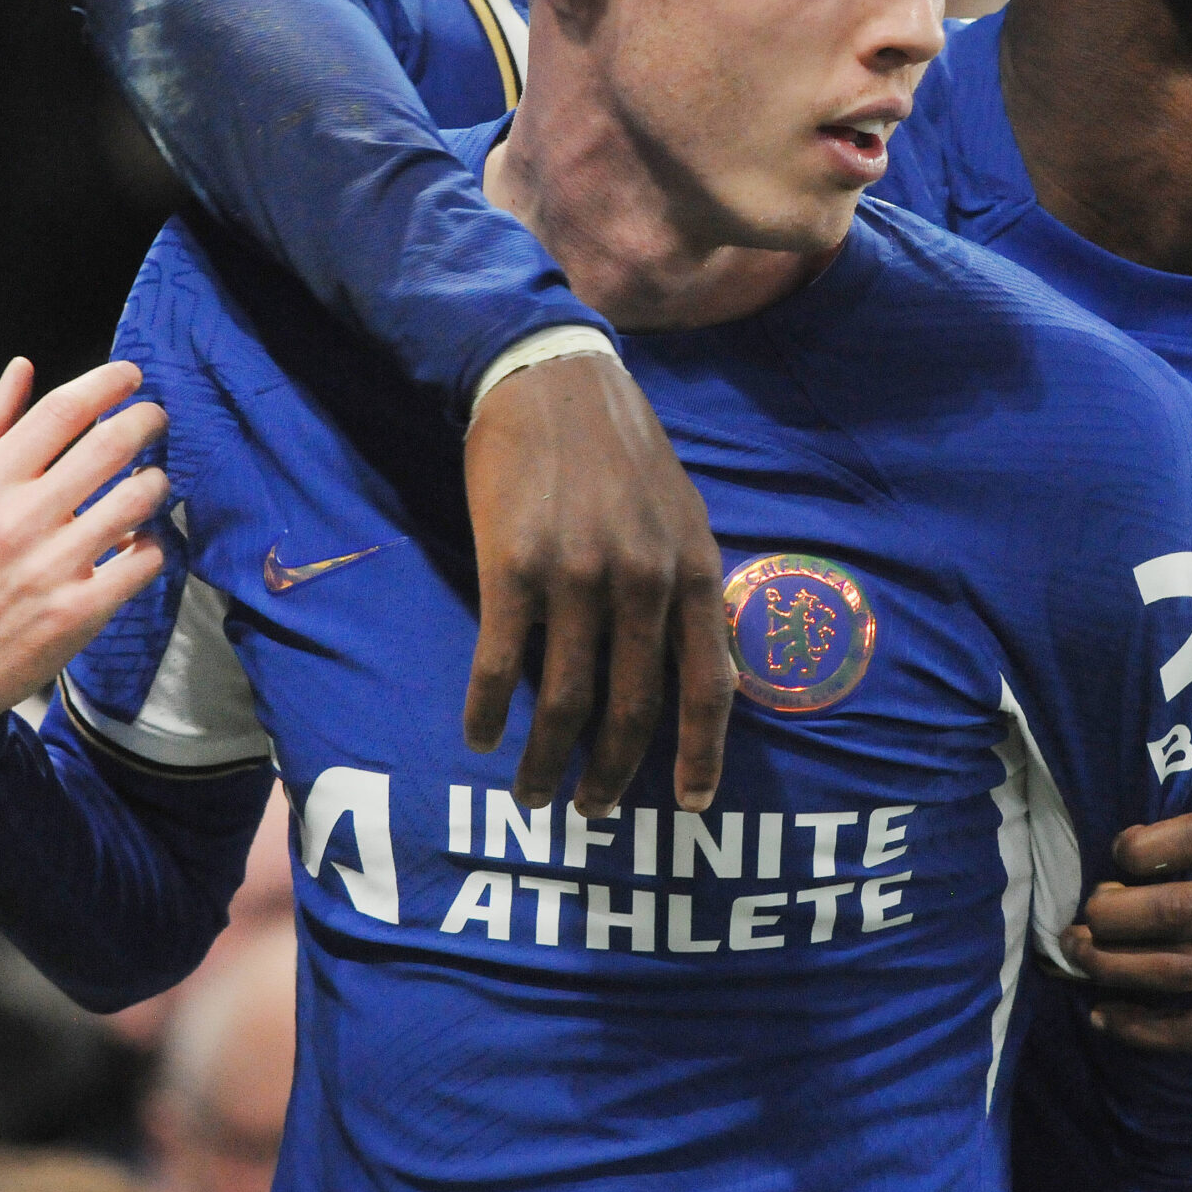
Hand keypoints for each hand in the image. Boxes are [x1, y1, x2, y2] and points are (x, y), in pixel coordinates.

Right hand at [0, 360, 170, 737]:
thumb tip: (22, 368)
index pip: (62, 411)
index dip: (108, 383)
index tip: (132, 375)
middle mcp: (17, 521)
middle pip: (111, 446)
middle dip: (147, 421)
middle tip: (156, 417)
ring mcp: (51, 568)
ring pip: (138, 499)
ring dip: (156, 481)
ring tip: (150, 480)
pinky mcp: (79, 612)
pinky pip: (145, 560)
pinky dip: (154, 543)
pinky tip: (141, 539)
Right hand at [462, 352, 731, 815]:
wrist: (553, 379)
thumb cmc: (622, 450)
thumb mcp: (685, 513)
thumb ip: (691, 588)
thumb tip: (704, 670)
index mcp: (696, 570)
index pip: (709, 687)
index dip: (701, 755)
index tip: (692, 806)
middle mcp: (644, 580)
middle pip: (633, 708)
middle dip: (613, 774)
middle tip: (594, 812)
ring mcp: (578, 575)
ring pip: (567, 700)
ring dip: (547, 760)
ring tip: (533, 792)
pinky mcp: (512, 567)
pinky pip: (502, 664)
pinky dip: (490, 711)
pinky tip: (481, 737)